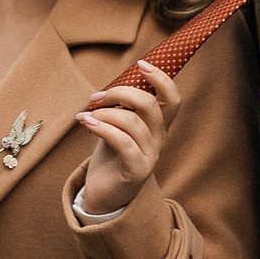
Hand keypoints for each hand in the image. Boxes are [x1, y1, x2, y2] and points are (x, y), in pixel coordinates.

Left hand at [75, 61, 178, 215]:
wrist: (103, 194)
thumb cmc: (110, 156)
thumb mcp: (117, 126)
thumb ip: (121, 108)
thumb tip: (111, 87)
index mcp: (158, 126)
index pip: (173, 99)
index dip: (161, 79)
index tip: (140, 64)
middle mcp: (159, 139)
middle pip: (149, 104)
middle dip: (120, 93)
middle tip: (96, 97)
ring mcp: (151, 156)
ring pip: (132, 122)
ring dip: (104, 113)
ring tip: (86, 117)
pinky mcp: (137, 170)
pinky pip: (122, 142)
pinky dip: (102, 128)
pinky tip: (87, 124)